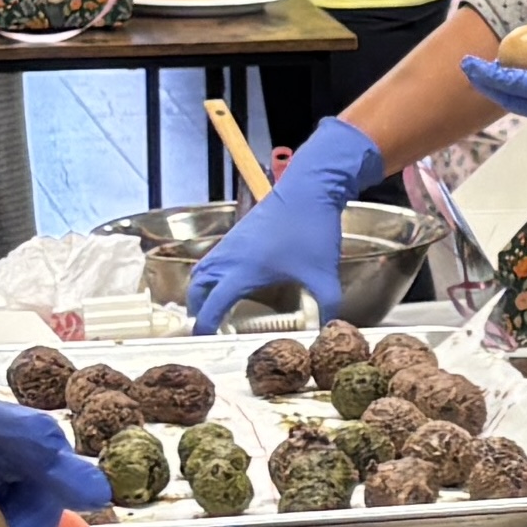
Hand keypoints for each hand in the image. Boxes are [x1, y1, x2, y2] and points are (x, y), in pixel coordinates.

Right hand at [183, 122, 376, 326]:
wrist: (309, 187)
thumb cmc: (313, 229)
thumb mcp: (324, 274)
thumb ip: (328, 305)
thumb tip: (329, 329)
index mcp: (244, 272)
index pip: (213, 305)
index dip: (205, 325)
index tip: (204, 340)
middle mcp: (229, 257)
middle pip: (197, 287)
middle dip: (197, 307)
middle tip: (207, 324)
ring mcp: (230, 242)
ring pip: (202, 270)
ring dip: (202, 288)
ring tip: (215, 305)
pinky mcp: (237, 233)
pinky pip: (213, 258)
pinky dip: (212, 273)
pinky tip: (232, 280)